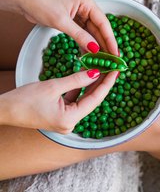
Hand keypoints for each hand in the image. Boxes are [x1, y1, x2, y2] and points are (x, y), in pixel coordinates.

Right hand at [0, 70, 116, 133]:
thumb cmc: (23, 100)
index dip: (107, 83)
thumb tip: (95, 72)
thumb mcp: (53, 86)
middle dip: (101, 83)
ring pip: (84, 100)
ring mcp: (66, 121)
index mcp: (70, 119)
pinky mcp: (61, 117)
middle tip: (112, 68)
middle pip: (91, 100)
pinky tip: (87, 77)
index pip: (95, 99)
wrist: (3, 110)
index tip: (116, 71)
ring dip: (92, 85)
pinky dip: (80, 89)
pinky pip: (75, 101)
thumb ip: (76, 80)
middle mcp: (71, 124)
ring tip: (103, 70)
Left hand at [19, 0, 117, 54]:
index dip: (110, 39)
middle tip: (111, 60)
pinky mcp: (73, 22)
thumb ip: (79, 35)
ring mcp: (81, 15)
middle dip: (105, 45)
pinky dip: (86, 45)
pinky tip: (89, 56)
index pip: (103, 24)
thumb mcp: (61, 21)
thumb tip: (94, 49)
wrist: (23, 0)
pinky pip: (84, 35)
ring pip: (92, 34)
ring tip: (101, 61)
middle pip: (100, 30)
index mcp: (87, 3)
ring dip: (96, 47)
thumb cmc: (41, 3)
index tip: (115, 53)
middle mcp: (87, 8)